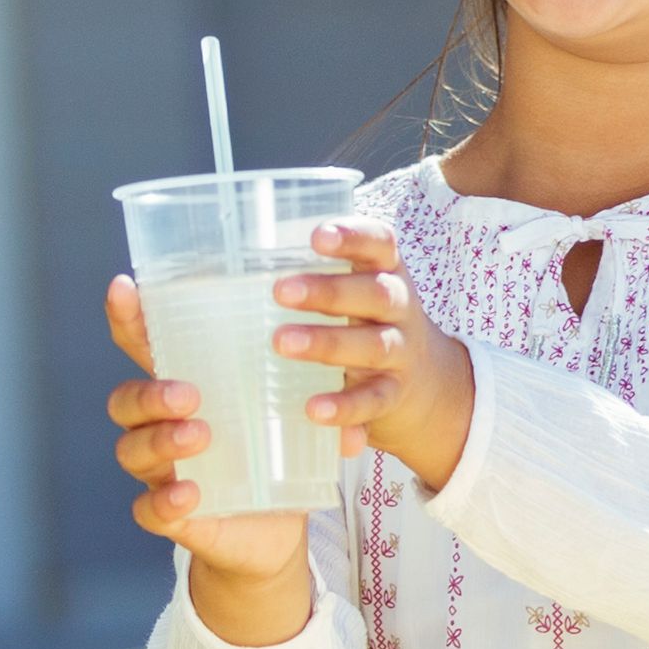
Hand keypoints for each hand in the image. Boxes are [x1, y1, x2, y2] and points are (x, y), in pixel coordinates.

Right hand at [106, 272, 316, 628]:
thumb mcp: (290, 419)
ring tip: (200, 434)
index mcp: (186, 388)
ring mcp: (161, 472)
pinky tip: (191, 493)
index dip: (129, 318)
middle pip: (127, 400)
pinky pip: (150, 510)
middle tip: (190, 391)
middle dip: (151, 391)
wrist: (272, 534)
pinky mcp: (170, 515)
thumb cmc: (273, 459)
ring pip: (132, 450)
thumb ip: (313, 401)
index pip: (146, 348)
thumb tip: (352, 402)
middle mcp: (161, 426)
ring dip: (161, 439)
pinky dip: (166, 501)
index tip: (126, 286)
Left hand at [269, 222, 475, 494]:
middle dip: (329, 291)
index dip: (354, 237)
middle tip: (280, 291)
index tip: (316, 238)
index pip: (381, 243)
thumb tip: (223, 263)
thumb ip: (313, 276)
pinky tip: (314, 411)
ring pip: (373, 345)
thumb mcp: (355, 291)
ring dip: (328, 343)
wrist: (425, 380)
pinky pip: (372, 401)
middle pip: (375, 294)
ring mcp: (400, 353)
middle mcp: (400, 308)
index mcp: (386, 272)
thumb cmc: (366, 320)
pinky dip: (346, 408)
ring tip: (283, 343)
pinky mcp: (393, 394)